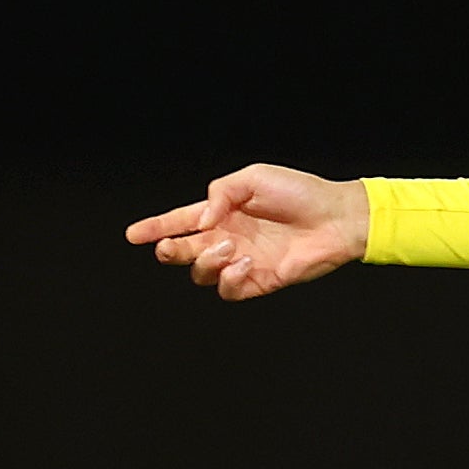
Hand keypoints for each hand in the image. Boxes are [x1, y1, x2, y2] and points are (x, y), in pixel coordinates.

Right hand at [126, 164, 371, 300]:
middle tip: (170, 246)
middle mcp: (227, 238)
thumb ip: (220, 192)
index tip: (133, 234)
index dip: (154, 228)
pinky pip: (228, 290)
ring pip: (201, 274)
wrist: (336, 218)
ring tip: (229, 246)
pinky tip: (245, 262)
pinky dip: (229, 278)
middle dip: (169, 250)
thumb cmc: (300, 192)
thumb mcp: (254, 178)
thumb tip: (203, 218)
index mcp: (222, 212)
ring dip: (206, 262)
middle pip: (183, 252)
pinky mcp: (259, 281)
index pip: (180, 221)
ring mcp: (242, 261)